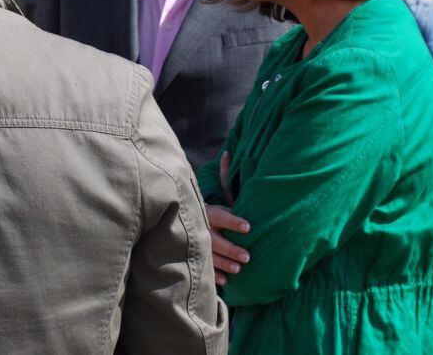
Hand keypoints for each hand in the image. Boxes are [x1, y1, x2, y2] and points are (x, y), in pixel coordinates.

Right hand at [207, 152, 250, 285]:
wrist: (183, 220)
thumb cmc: (210, 207)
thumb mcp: (216, 192)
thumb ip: (223, 176)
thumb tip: (227, 152)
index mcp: (208, 212)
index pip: (222, 216)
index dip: (234, 221)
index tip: (249, 226)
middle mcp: (203, 228)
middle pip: (217, 240)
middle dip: (231, 248)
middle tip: (248, 256)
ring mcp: (198, 244)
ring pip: (212, 256)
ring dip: (225, 263)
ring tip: (240, 270)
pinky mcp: (197, 258)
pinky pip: (206, 269)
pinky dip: (216, 276)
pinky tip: (227, 281)